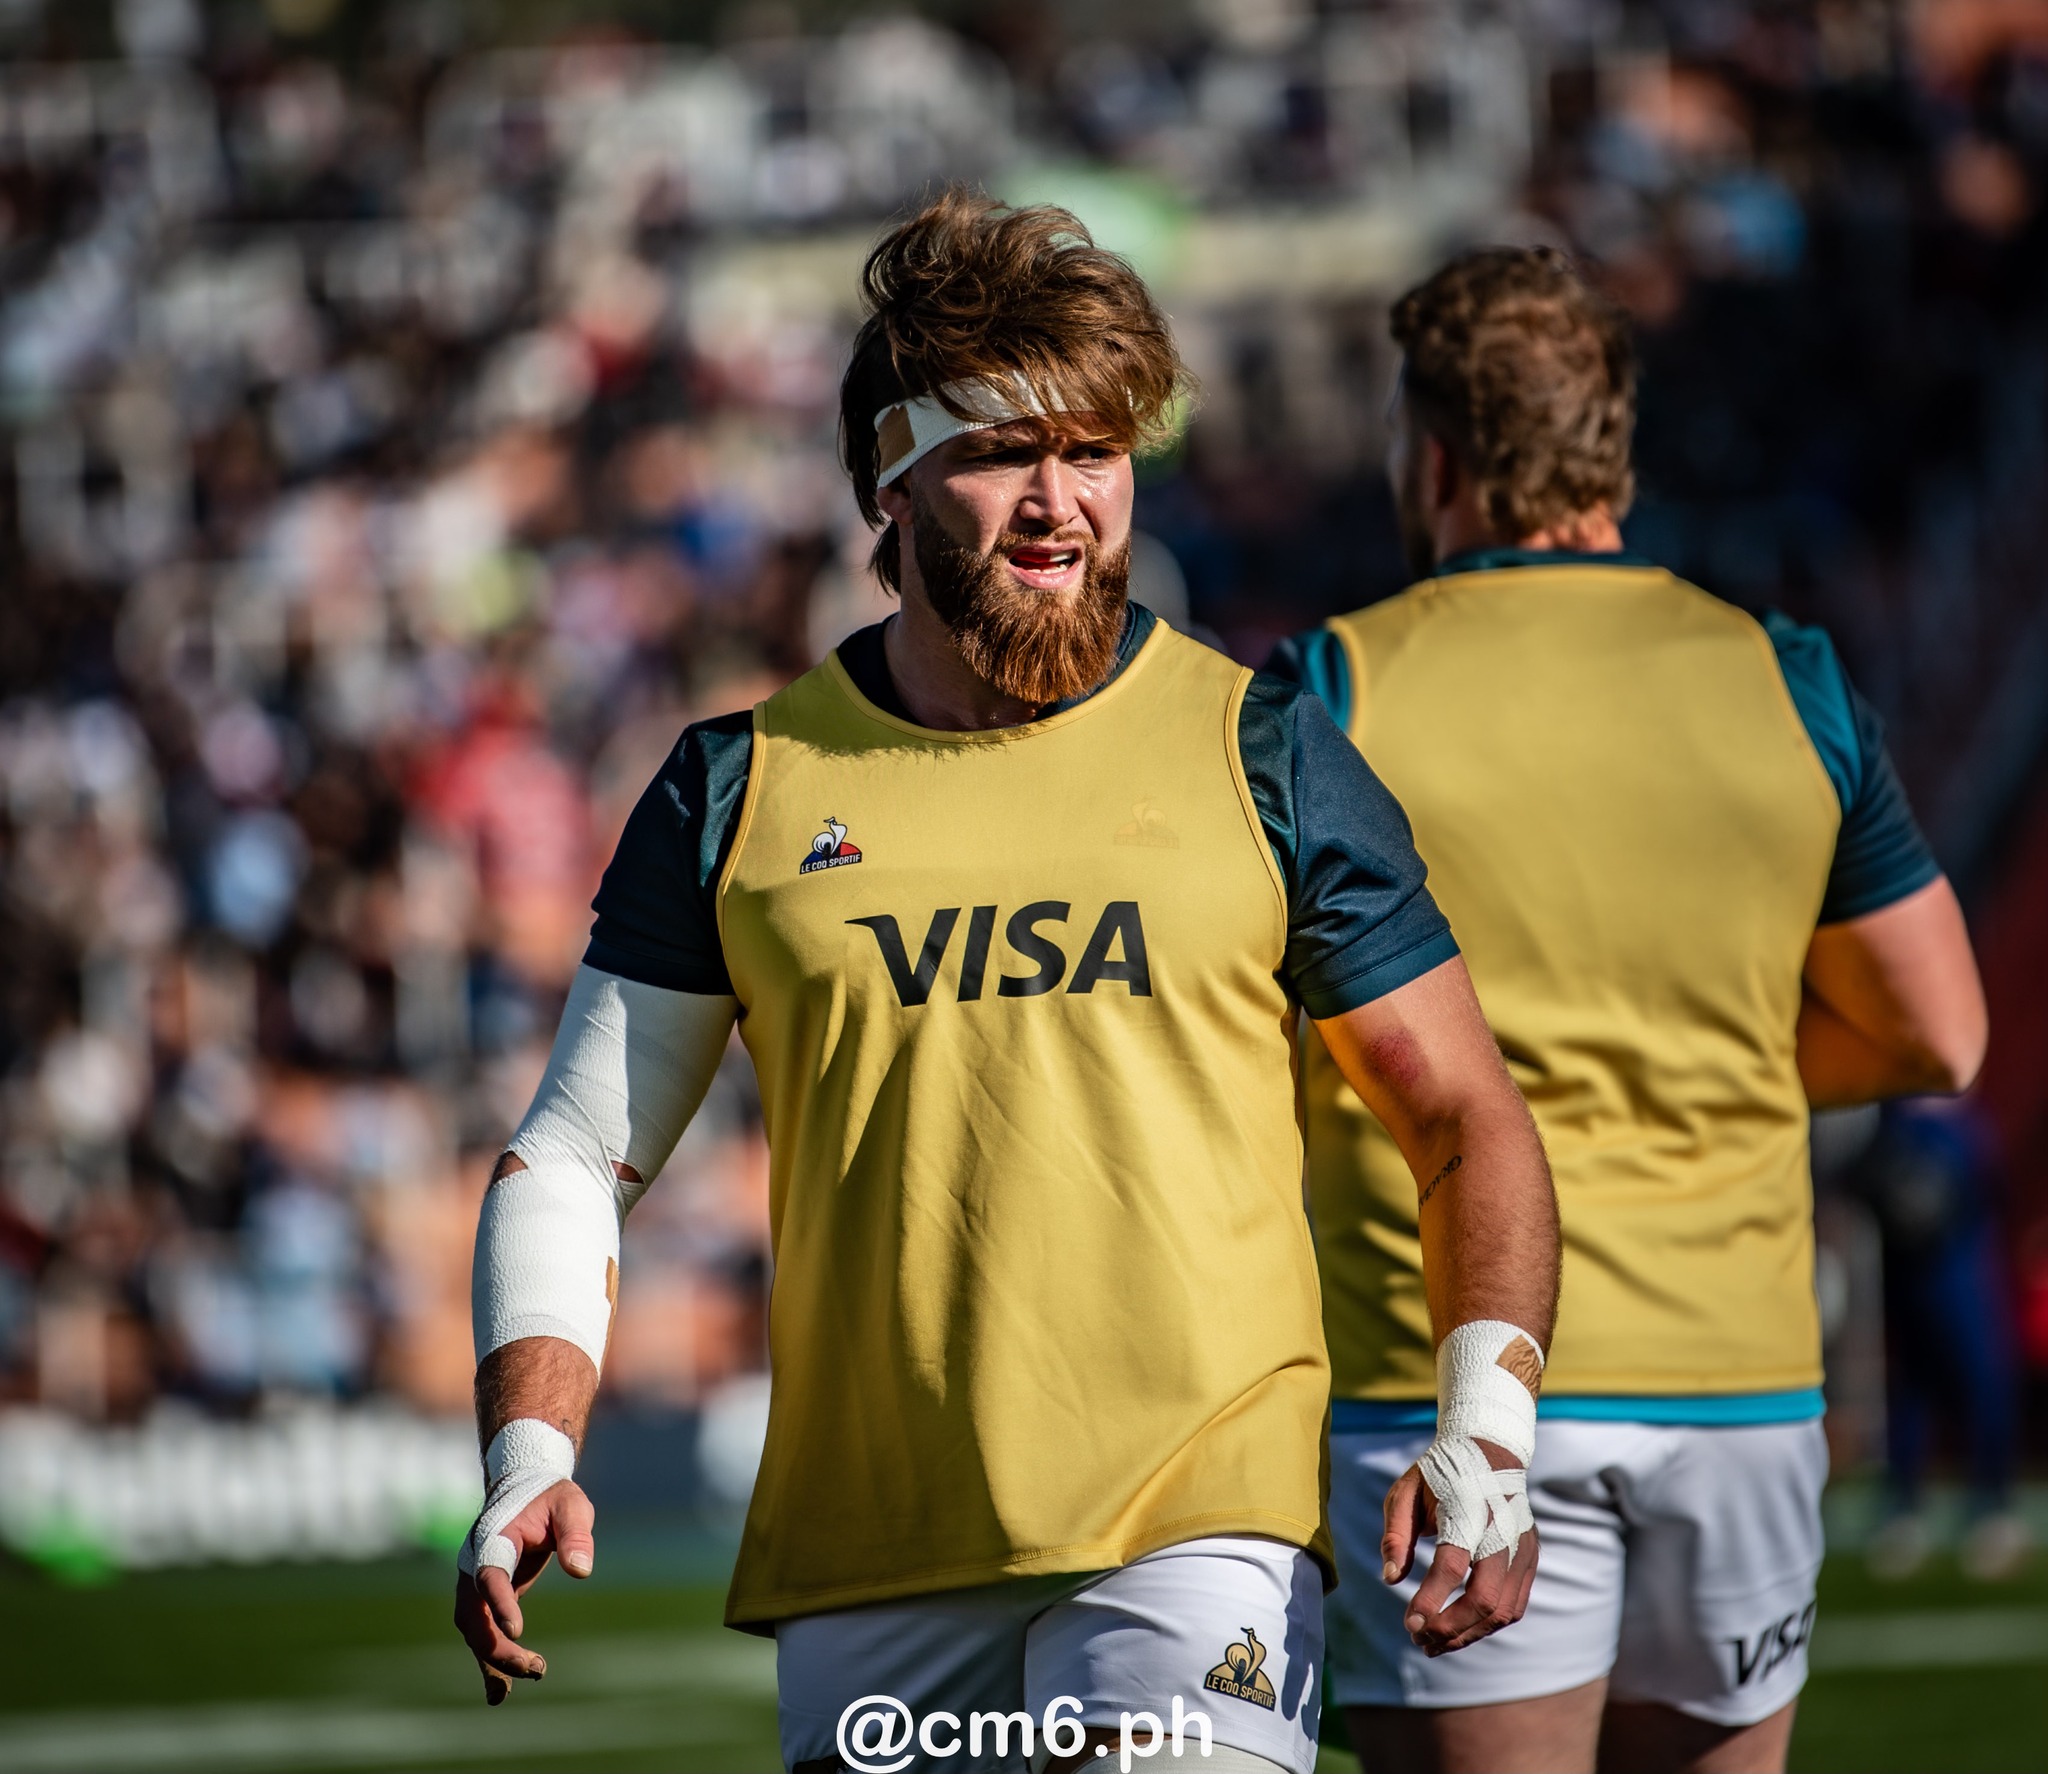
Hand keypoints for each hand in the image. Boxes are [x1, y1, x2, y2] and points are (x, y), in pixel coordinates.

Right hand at [451, 1478, 594, 1703]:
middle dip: (497, 1647)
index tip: (517, 1632)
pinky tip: (499, 1693)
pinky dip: (489, 1663)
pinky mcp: (485, 1599)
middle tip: (536, 1666)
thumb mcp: (571, 1505)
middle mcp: (475, 1565)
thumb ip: (576, 1535)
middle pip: (474, 1615)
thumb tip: (581, 1571)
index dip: (499, 1604)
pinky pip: (481, 1635)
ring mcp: (475, 1585)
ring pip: (474, 1631)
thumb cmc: (551, 1498)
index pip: (490, 1576)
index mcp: (494, 1539)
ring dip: (493, 1661)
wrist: (526, 1490)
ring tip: (520, 1685)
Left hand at [1381, 1438, 1538, 1656]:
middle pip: (1484, 1598)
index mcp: (1467, 1511)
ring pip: (1503, 1610)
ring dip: (1469, 1634)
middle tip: (1419, 1640)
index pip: (1451, 1566)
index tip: (1409, 1625)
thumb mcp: (1405, 1493)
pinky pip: (1515, 1604)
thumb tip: (1391, 1580)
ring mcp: (1522, 1546)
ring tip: (1436, 1643)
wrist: (1489, 1451)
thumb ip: (1396, 1536)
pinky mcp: (1531, 1556)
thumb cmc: (1439, 1476)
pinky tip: (1462, 1629)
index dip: (1430, 1601)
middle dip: (1451, 1628)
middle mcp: (1501, 1531)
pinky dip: (1488, 1624)